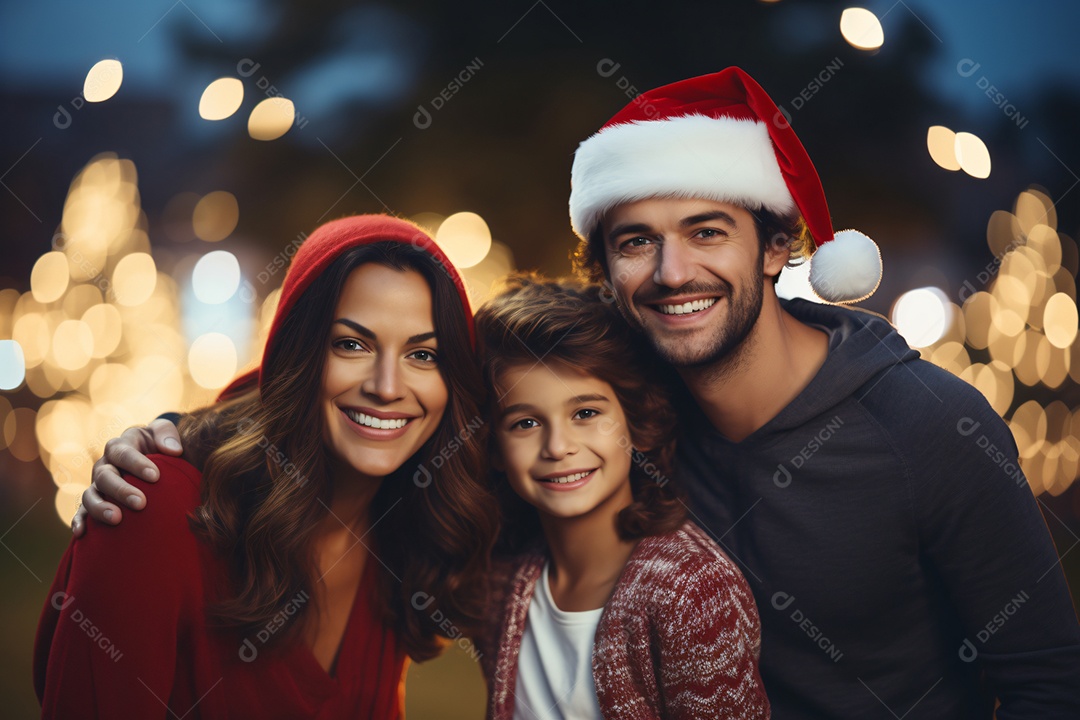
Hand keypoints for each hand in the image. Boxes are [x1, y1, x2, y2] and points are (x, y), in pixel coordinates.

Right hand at [71, 418, 183, 536]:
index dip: (137, 464)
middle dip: (122, 490)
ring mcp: (97, 485)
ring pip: (90, 495)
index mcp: (119, 446)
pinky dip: (79, 521)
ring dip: (100, 508)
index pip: (123, 453)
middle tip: (141, 503)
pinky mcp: (94, 502)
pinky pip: (81, 512)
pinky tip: (82, 533)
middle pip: (105, 476)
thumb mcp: (162, 431)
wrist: (151, 457)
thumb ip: (167, 435)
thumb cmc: (158, 444)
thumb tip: (173, 450)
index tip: (156, 476)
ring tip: (117, 519)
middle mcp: (104, 465)